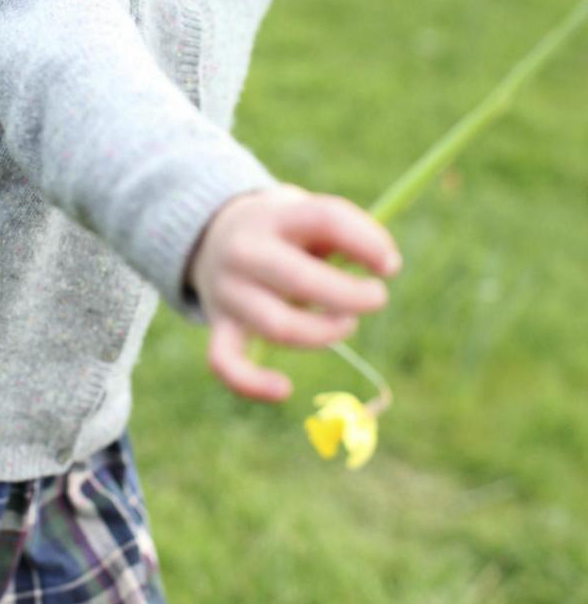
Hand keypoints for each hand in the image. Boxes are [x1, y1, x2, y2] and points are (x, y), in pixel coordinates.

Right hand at [185, 182, 402, 401]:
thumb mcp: (307, 214)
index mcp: (274, 215)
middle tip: (377, 298)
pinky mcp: (219, 326)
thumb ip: (345, 232)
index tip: (391, 266)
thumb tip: (385, 265)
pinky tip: (284, 389)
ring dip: (324, 334)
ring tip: (346, 325)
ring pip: (279, 327)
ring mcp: (228, 291)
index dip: (367, 243)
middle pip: (301, 280)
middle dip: (351, 296)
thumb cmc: (283, 231)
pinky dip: (252, 383)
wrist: (213, 236)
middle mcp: (245, 252)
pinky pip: (226, 363)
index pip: (325, 219)